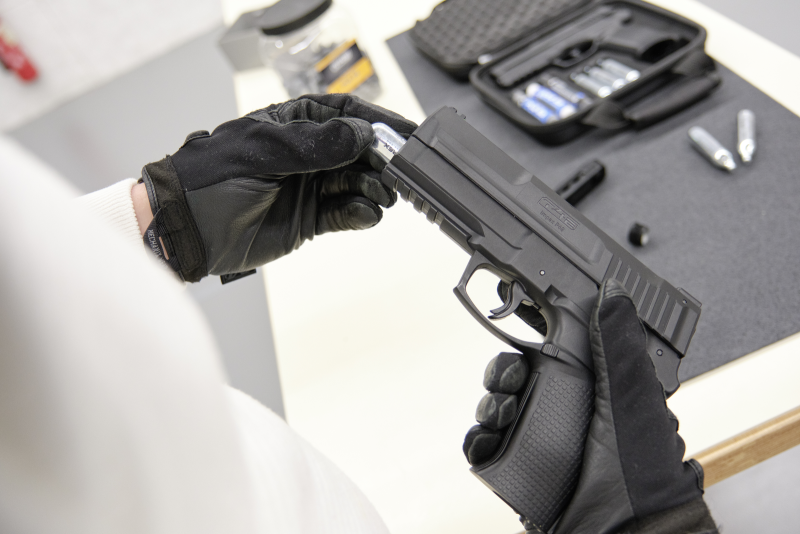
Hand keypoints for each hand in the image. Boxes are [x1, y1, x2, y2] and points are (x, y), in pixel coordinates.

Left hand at [140, 94, 416, 281]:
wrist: (185, 229)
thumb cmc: (209, 180)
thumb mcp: (262, 153)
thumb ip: (312, 145)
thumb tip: (359, 134)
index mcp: (293, 124)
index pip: (344, 115)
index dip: (377, 123)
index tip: (404, 133)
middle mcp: (307, 155)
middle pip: (359, 151)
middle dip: (381, 160)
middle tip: (397, 172)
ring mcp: (311, 187)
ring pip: (357, 183)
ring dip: (374, 187)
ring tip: (380, 194)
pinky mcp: (311, 220)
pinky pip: (346, 214)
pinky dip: (360, 214)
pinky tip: (365, 213)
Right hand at [464, 280, 716, 533]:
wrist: (621, 532)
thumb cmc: (640, 472)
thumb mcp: (630, 398)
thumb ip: (618, 345)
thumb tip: (614, 293)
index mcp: (590, 386)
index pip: (554, 347)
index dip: (534, 332)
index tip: (522, 319)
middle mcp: (562, 409)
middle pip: (516, 373)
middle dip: (505, 369)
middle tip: (513, 376)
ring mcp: (536, 438)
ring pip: (496, 405)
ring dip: (490, 403)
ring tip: (502, 413)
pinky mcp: (516, 465)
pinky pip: (482, 444)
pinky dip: (478, 437)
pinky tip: (488, 438)